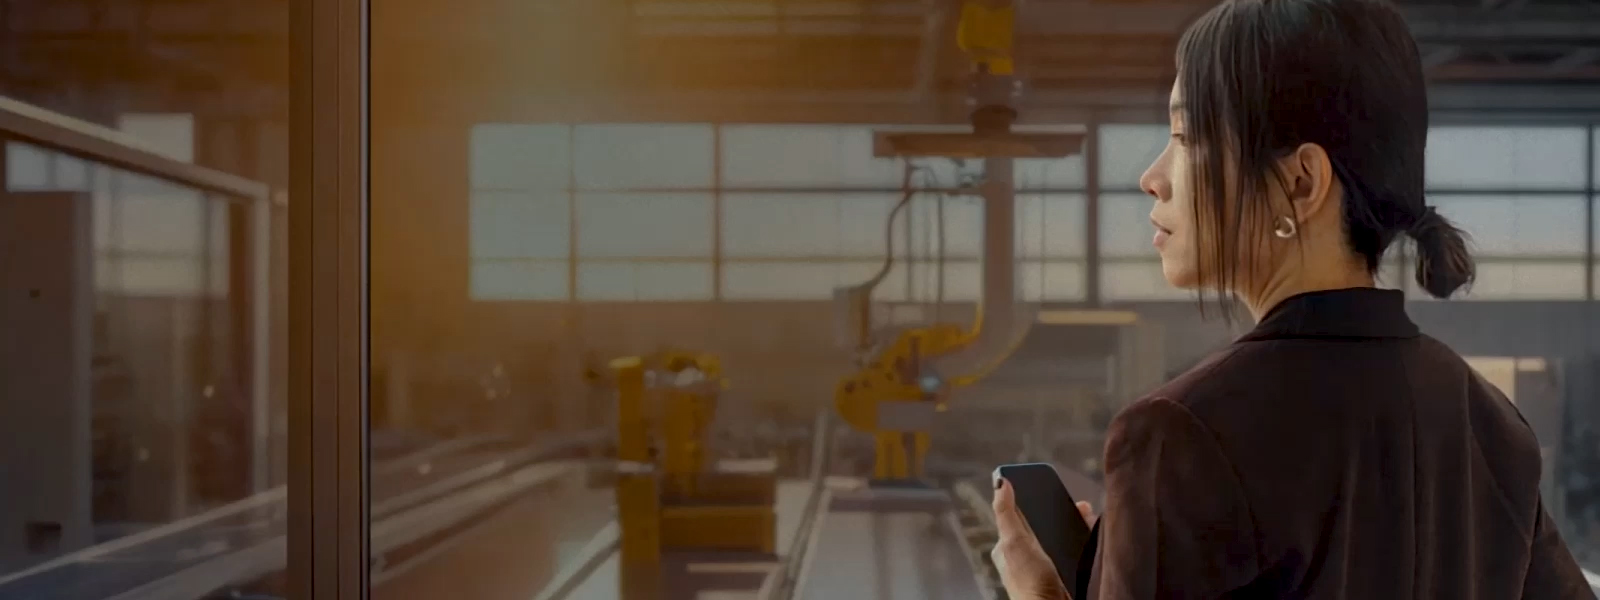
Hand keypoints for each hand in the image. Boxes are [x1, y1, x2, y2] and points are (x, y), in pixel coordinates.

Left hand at [991, 480, 1092, 599]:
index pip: (1019, 514)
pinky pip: (1073, 551)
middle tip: (1080, 504)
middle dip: (1061, 511)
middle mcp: (1025, 555)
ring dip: (1075, 524)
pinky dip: (1083, 541)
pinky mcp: (1061, 574)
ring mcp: (1043, 566)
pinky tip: (1092, 536)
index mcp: (1008, 546)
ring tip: (1088, 516)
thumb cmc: (1029, 583)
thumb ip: (1006, 513)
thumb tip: (1000, 483)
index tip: (1048, 485)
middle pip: (1044, 524)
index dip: (1033, 498)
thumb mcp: (1015, 542)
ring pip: (1060, 536)